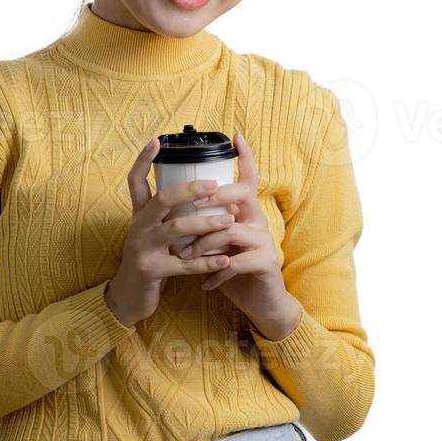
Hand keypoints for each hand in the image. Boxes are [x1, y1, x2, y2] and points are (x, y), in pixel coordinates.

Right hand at [105, 138, 240, 326]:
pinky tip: (224, 260)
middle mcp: (139, 227)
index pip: (135, 181)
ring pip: (176, 229)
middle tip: (214, 185)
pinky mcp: (151, 270)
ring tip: (229, 221)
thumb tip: (199, 191)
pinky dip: (206, 262)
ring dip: (205, 224)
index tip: (157, 140)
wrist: (129, 297)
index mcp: (140, 215)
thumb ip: (167, 215)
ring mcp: (143, 248)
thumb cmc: (149, 260)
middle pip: (162, 199)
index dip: (143, 160)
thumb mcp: (152, 233)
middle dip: (189, 190)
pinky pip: (183, 264)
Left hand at [176, 132, 296, 332]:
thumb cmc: (234, 271)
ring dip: (203, 243)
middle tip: (192, 207)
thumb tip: (175, 212)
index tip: (236, 135)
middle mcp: (258, 222)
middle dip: (213, 196)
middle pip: (241, 194)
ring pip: (230, 230)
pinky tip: (205, 283)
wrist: (261, 305)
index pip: (248, 179)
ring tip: (185, 258)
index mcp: (246, 213)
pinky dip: (215, 273)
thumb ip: (206, 227)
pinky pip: (234, 262)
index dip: (246, 157)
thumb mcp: (219, 245)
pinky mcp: (266, 263)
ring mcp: (265, 242)